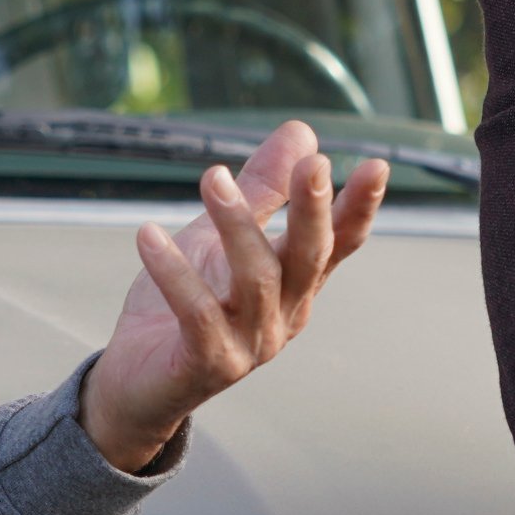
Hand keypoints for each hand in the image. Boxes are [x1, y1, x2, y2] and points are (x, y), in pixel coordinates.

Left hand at [80, 120, 390, 472]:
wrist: (137, 383)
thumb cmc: (183, 306)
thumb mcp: (220, 237)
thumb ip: (261, 189)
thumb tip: (303, 132)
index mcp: (295, 284)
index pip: (338, 243)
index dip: (359, 208)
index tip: (378, 166)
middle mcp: (285, 315)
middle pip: (308, 259)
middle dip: (314, 212)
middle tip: (315, 165)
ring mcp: (252, 344)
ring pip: (256, 280)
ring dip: (236, 226)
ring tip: (212, 177)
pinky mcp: (210, 364)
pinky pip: (197, 313)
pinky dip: (174, 272)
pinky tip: (148, 235)